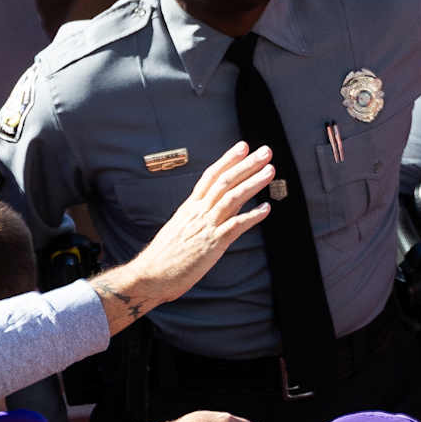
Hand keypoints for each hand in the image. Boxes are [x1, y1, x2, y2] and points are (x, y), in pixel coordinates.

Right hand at [93, 143, 273, 332]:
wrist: (151, 274)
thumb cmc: (166, 256)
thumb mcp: (182, 230)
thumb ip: (200, 218)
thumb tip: (218, 211)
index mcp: (190, 207)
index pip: (211, 176)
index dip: (228, 160)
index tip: (242, 147)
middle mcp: (198, 212)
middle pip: (224, 181)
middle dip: (246, 164)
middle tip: (265, 151)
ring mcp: (205, 226)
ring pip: (231, 197)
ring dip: (253, 183)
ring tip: (270, 171)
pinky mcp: (212, 243)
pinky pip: (235, 226)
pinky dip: (252, 216)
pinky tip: (266, 209)